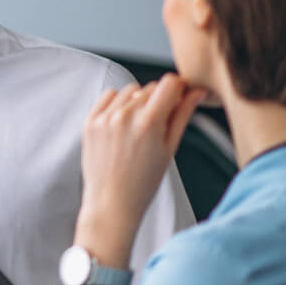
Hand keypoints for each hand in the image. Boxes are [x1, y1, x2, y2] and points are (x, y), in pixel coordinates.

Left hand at [75, 74, 205, 267]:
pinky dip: (118, 103)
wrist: (111, 201)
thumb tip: (196, 92)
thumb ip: (182, 115)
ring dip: (138, 101)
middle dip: (160, 99)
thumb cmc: (142, 182)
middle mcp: (124, 116)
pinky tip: (123, 122)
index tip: (180, 97)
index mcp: (148, 122)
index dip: (179, 89)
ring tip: (139, 126)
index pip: (170, 83)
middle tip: (160, 123)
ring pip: (130, 90)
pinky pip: (108, 96)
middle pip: (151, 87)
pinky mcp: (89, 122)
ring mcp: (104, 118)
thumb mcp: (170, 148)